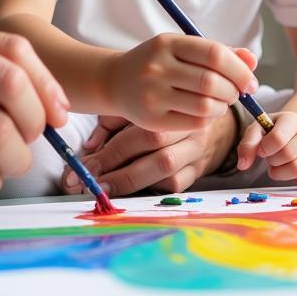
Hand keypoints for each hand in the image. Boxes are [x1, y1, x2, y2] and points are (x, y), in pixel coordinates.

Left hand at [59, 108, 239, 196]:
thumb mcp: (140, 102)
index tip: (85, 166)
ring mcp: (197, 151)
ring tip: (104, 191)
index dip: (111, 151)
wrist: (211, 113)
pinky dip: (152, 190)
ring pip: (168, 173)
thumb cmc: (165, 106)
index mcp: (171, 106)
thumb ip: (113, 120)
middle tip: (90, 183)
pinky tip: (131, 193)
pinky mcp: (200, 171)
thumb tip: (90, 146)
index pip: (141, 132)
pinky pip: (177, 185)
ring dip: (132, 184)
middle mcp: (189, 128)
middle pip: (156, 152)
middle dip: (119, 171)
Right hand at [105, 36, 256, 131]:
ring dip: (222, 107)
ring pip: (205, 106)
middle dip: (233, 91)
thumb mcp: (181, 48)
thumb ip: (217, 52)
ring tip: (220, 102)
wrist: (115, 81)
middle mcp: (157, 67)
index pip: (214, 54)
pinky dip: (208, 119)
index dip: (239, 69)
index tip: (249, 81)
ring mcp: (152, 95)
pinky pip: (194, 123)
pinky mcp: (152, 120)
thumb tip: (251, 60)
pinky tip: (205, 112)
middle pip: (212, 82)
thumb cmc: (157, 62)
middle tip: (236, 93)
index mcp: (167, 43)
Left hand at [236, 111, 296, 189]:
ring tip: (279, 166)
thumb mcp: (259, 129)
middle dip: (273, 161)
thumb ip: (248, 144)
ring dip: (281, 173)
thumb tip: (242, 165)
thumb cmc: (274, 130)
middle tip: (270, 158)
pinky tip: (292, 174)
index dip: (265, 149)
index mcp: (291, 120)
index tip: (262, 150)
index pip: (278, 138)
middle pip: (288, 155)